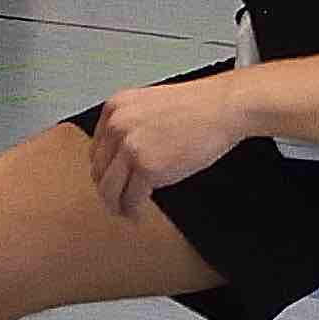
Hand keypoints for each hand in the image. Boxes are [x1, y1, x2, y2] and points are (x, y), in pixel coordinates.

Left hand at [86, 74, 252, 217]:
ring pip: (109, 190)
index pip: (96, 150)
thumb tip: (122, 159)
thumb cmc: (199, 106)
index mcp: (116, 108)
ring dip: (117, 205)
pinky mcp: (147, 167)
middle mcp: (117, 125)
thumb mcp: (151, 105)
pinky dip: (134, 211)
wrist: (223, 107)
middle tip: (117, 202)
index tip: (111, 182)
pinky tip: (139, 214)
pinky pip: (131, 199)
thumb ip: (132, 126)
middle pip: (98, 172)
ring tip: (127, 212)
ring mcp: (130, 146)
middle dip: (109, 191)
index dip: (104, 172)